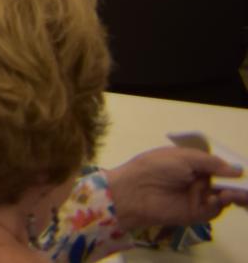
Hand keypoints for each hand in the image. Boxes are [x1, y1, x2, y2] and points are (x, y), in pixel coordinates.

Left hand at [105, 147, 247, 230]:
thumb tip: (237, 170)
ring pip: (224, 197)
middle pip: (225, 183)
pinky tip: (221, 197)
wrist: (134, 192)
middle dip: (237, 184)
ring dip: (234, 194)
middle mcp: (197, 181)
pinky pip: (214, 209)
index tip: (243, 170)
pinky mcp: (196, 214)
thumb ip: (211, 162)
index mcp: (192, 164)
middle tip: (246, 183)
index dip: (230, 168)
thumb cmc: (155, 167)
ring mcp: (198, 198)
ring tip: (237, 192)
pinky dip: (221, 204)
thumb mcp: (183, 157)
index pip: (217, 166)